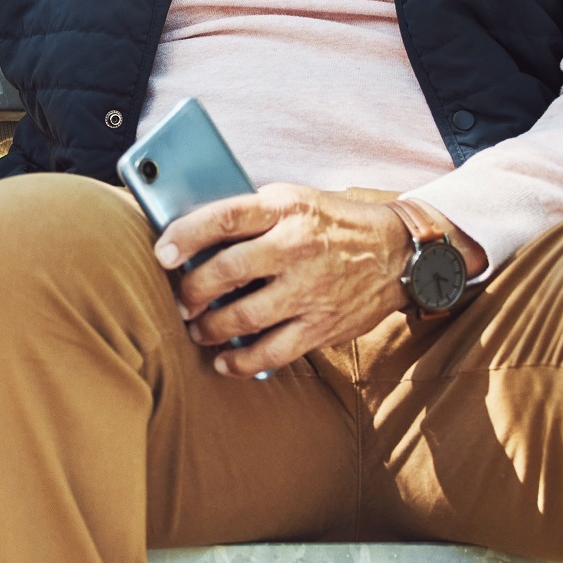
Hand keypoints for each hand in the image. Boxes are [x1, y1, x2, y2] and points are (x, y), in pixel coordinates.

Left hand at [154, 186, 479, 378]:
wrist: (400, 252)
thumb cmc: (334, 223)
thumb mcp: (295, 200)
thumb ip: (251, 215)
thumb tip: (192, 235)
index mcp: (285, 209)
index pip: (222, 218)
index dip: (184, 236)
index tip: (162, 254)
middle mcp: (296, 247)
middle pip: (225, 271)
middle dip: (191, 290)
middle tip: (181, 300)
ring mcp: (309, 289)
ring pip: (242, 316)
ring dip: (209, 328)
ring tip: (198, 329)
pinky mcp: (321, 325)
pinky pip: (271, 352)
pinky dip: (240, 362)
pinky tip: (224, 361)